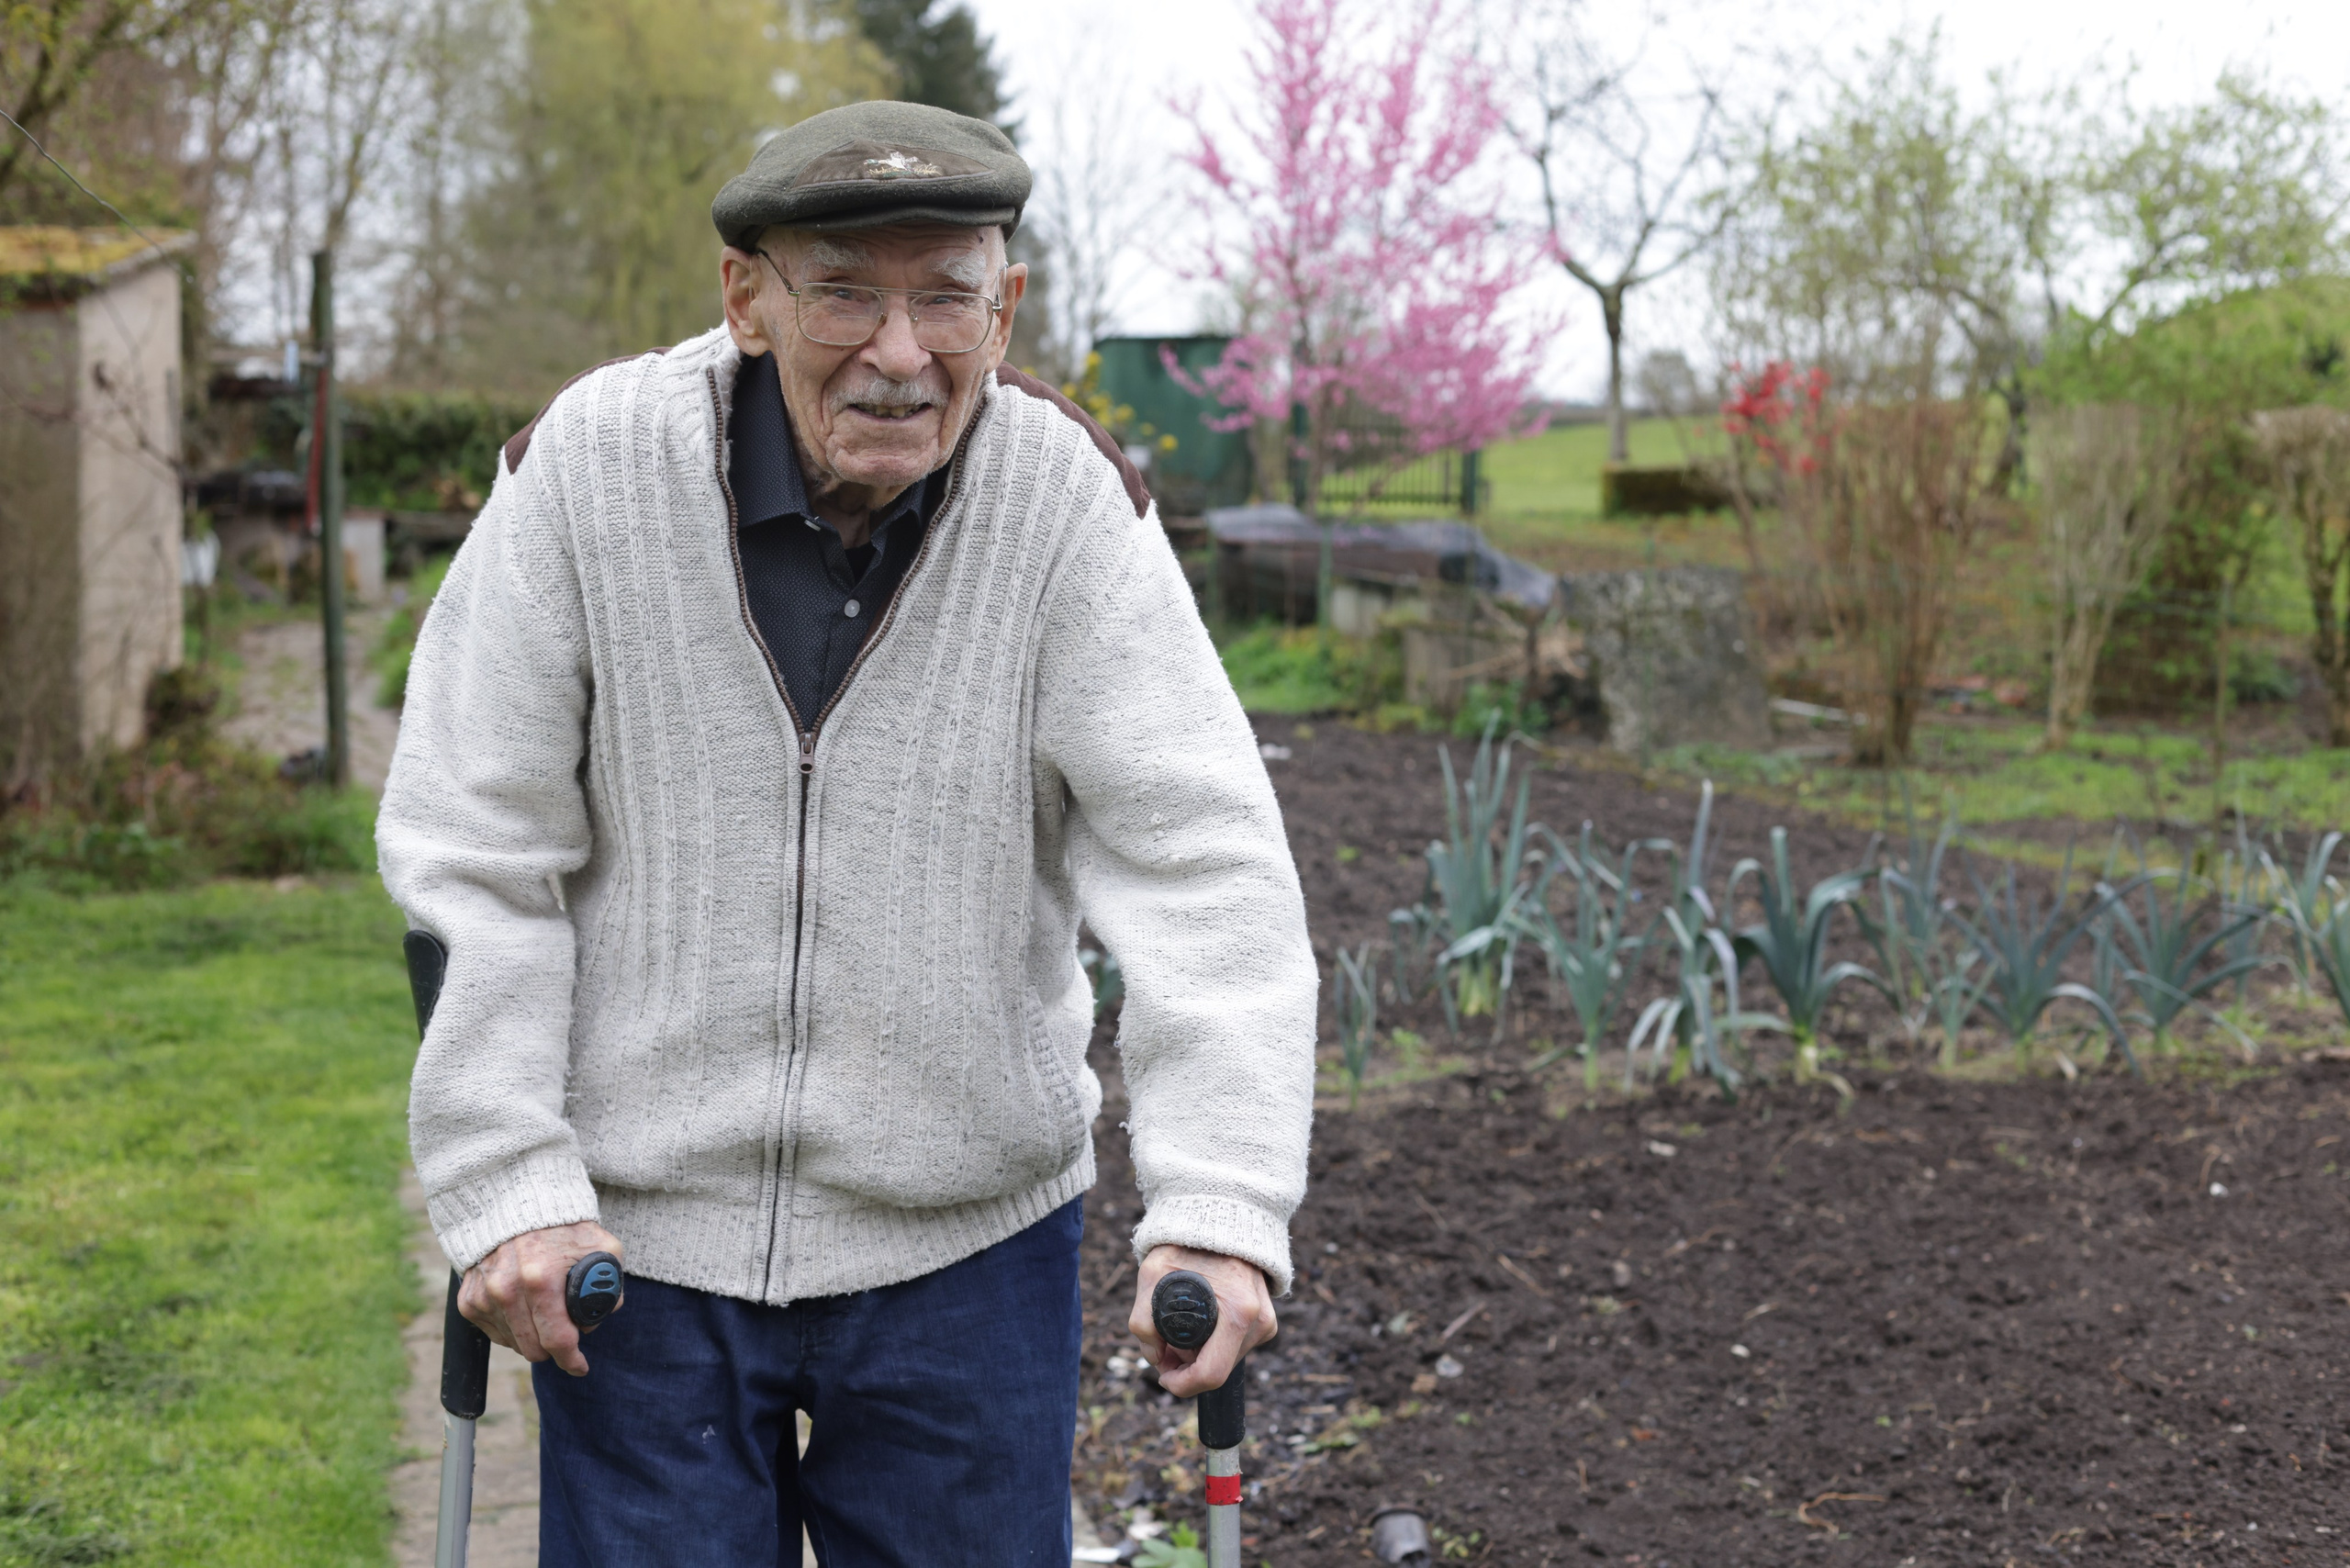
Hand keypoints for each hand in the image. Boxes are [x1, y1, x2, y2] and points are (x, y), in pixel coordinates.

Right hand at [459, 1220, 623, 1376]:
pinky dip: (511, 1327)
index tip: (581, 1367)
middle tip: (565, 1331)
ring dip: (532, 1336)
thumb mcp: (601, 1248)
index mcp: (541, 1279)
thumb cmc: (564, 1227)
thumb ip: (610, 1284)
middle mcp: (506, 1290)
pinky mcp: (468, 1298)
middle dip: (554, 1348)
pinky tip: (523, 1306)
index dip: (572, 1360)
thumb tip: (602, 1316)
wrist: (517, 1203)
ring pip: (514, 1344)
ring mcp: (484, 1295)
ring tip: (543, 1309)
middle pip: (534, 1349)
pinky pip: (494, 1333)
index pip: (557, 1340)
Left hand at [1129, 1244, 1276, 1398]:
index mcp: (1238, 1313)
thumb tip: (1157, 1357)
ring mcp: (1266, 1322)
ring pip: (1226, 1360)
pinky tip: (1203, 1317)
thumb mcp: (1152, 1275)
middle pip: (1217, 1369)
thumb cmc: (1187, 1243)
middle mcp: (1259, 1321)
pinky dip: (1214, 1341)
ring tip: (1184, 1321)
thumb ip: (1143, 1321)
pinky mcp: (1267, 1321)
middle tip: (1166, 1343)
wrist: (1222, 1217)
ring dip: (1200, 1352)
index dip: (1182, 1384)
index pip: (1211, 1374)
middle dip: (1187, 1365)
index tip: (1164, 1376)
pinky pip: (1234, 1346)